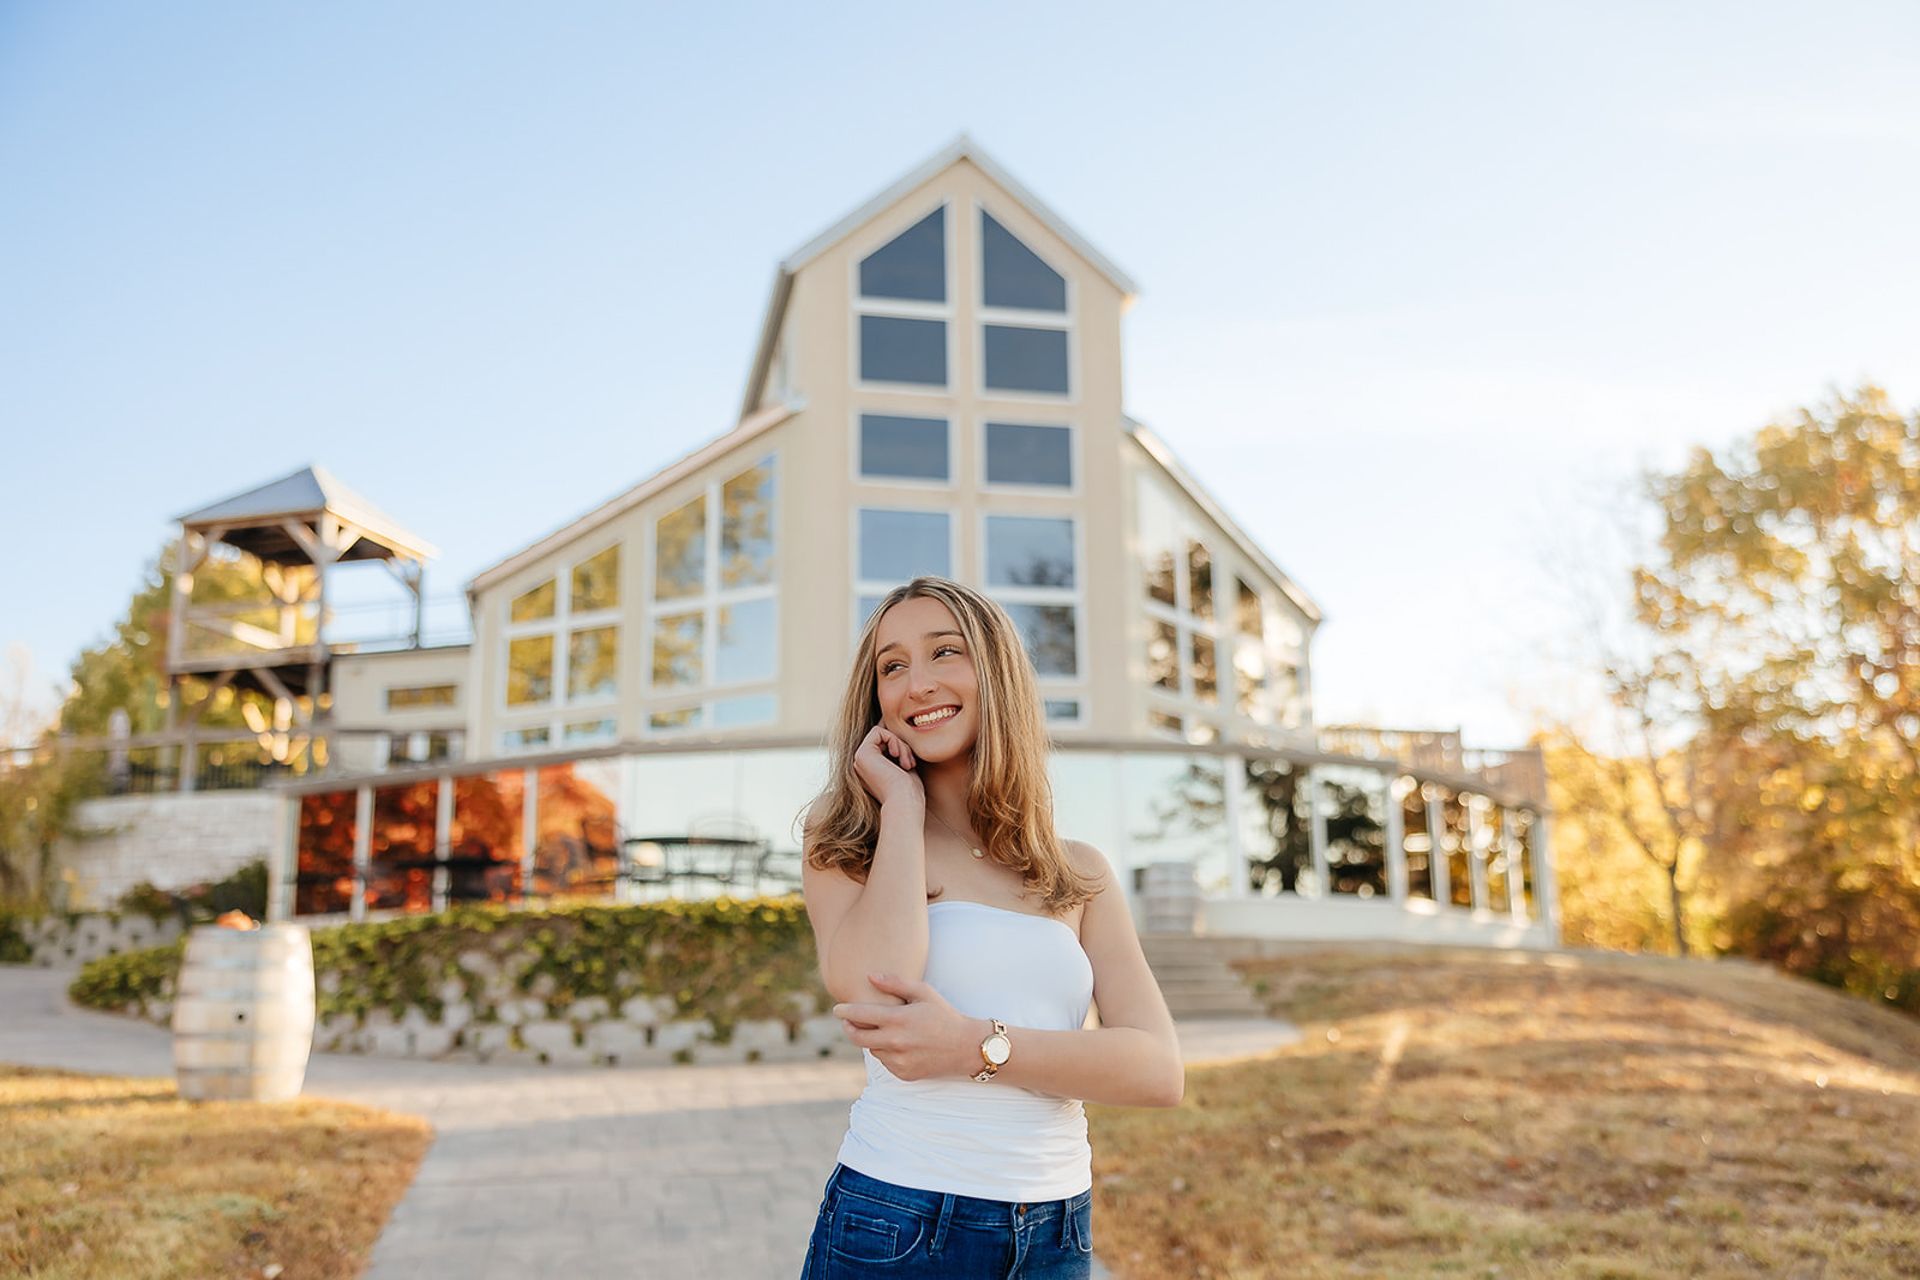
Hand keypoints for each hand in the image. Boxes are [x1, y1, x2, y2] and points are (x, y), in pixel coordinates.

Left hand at [833, 973, 984, 1081]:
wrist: (966, 1047)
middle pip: (857, 1038)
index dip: (845, 1012)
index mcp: (899, 1020)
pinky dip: (886, 1052)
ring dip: (871, 1040)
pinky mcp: (903, 1074)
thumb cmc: (944, 1014)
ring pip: (872, 1050)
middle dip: (848, 1029)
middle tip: (846, 1022)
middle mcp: (896, 1043)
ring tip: (882, 1030)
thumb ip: (895, 983)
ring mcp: (899, 1061)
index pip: (860, 1016)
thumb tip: (870, 976)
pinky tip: (899, 1044)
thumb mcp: (924, 992)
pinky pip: (885, 1062)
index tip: (837, 1009)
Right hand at [852, 723, 925, 811]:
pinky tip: (899, 758)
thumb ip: (898, 752)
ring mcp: (859, 759)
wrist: (904, 804)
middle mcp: (860, 765)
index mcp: (869, 770)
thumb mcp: (904, 767)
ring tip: (908, 764)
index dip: (901, 748)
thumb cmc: (909, 792)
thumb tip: (900, 732)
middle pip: (883, 738)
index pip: (885, 745)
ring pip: (882, 734)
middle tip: (910, 764)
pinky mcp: (862, 754)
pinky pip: (879, 732)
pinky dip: (895, 741)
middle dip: (902, 746)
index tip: (911, 765)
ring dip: (901, 745)